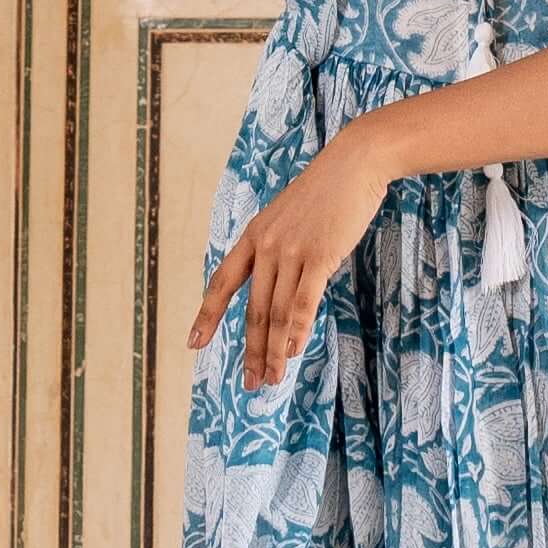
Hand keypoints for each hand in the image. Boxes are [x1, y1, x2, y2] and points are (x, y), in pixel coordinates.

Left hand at [192, 127, 396, 390]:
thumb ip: (278, 248)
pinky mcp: (319, 256)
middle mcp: (265, 246)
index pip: (223, 282)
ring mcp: (290, 251)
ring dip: (273, 351)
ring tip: (271, 379)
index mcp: (253, 236)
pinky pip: (303, 301)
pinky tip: (292, 352)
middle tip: (249, 383)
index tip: (194, 343)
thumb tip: (279, 284)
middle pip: (253, 310)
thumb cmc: (326, 192)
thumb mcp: (288, 216)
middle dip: (250, 350)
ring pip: (276, 313)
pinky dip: (297, 331)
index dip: (208, 315)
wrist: (353, 164)